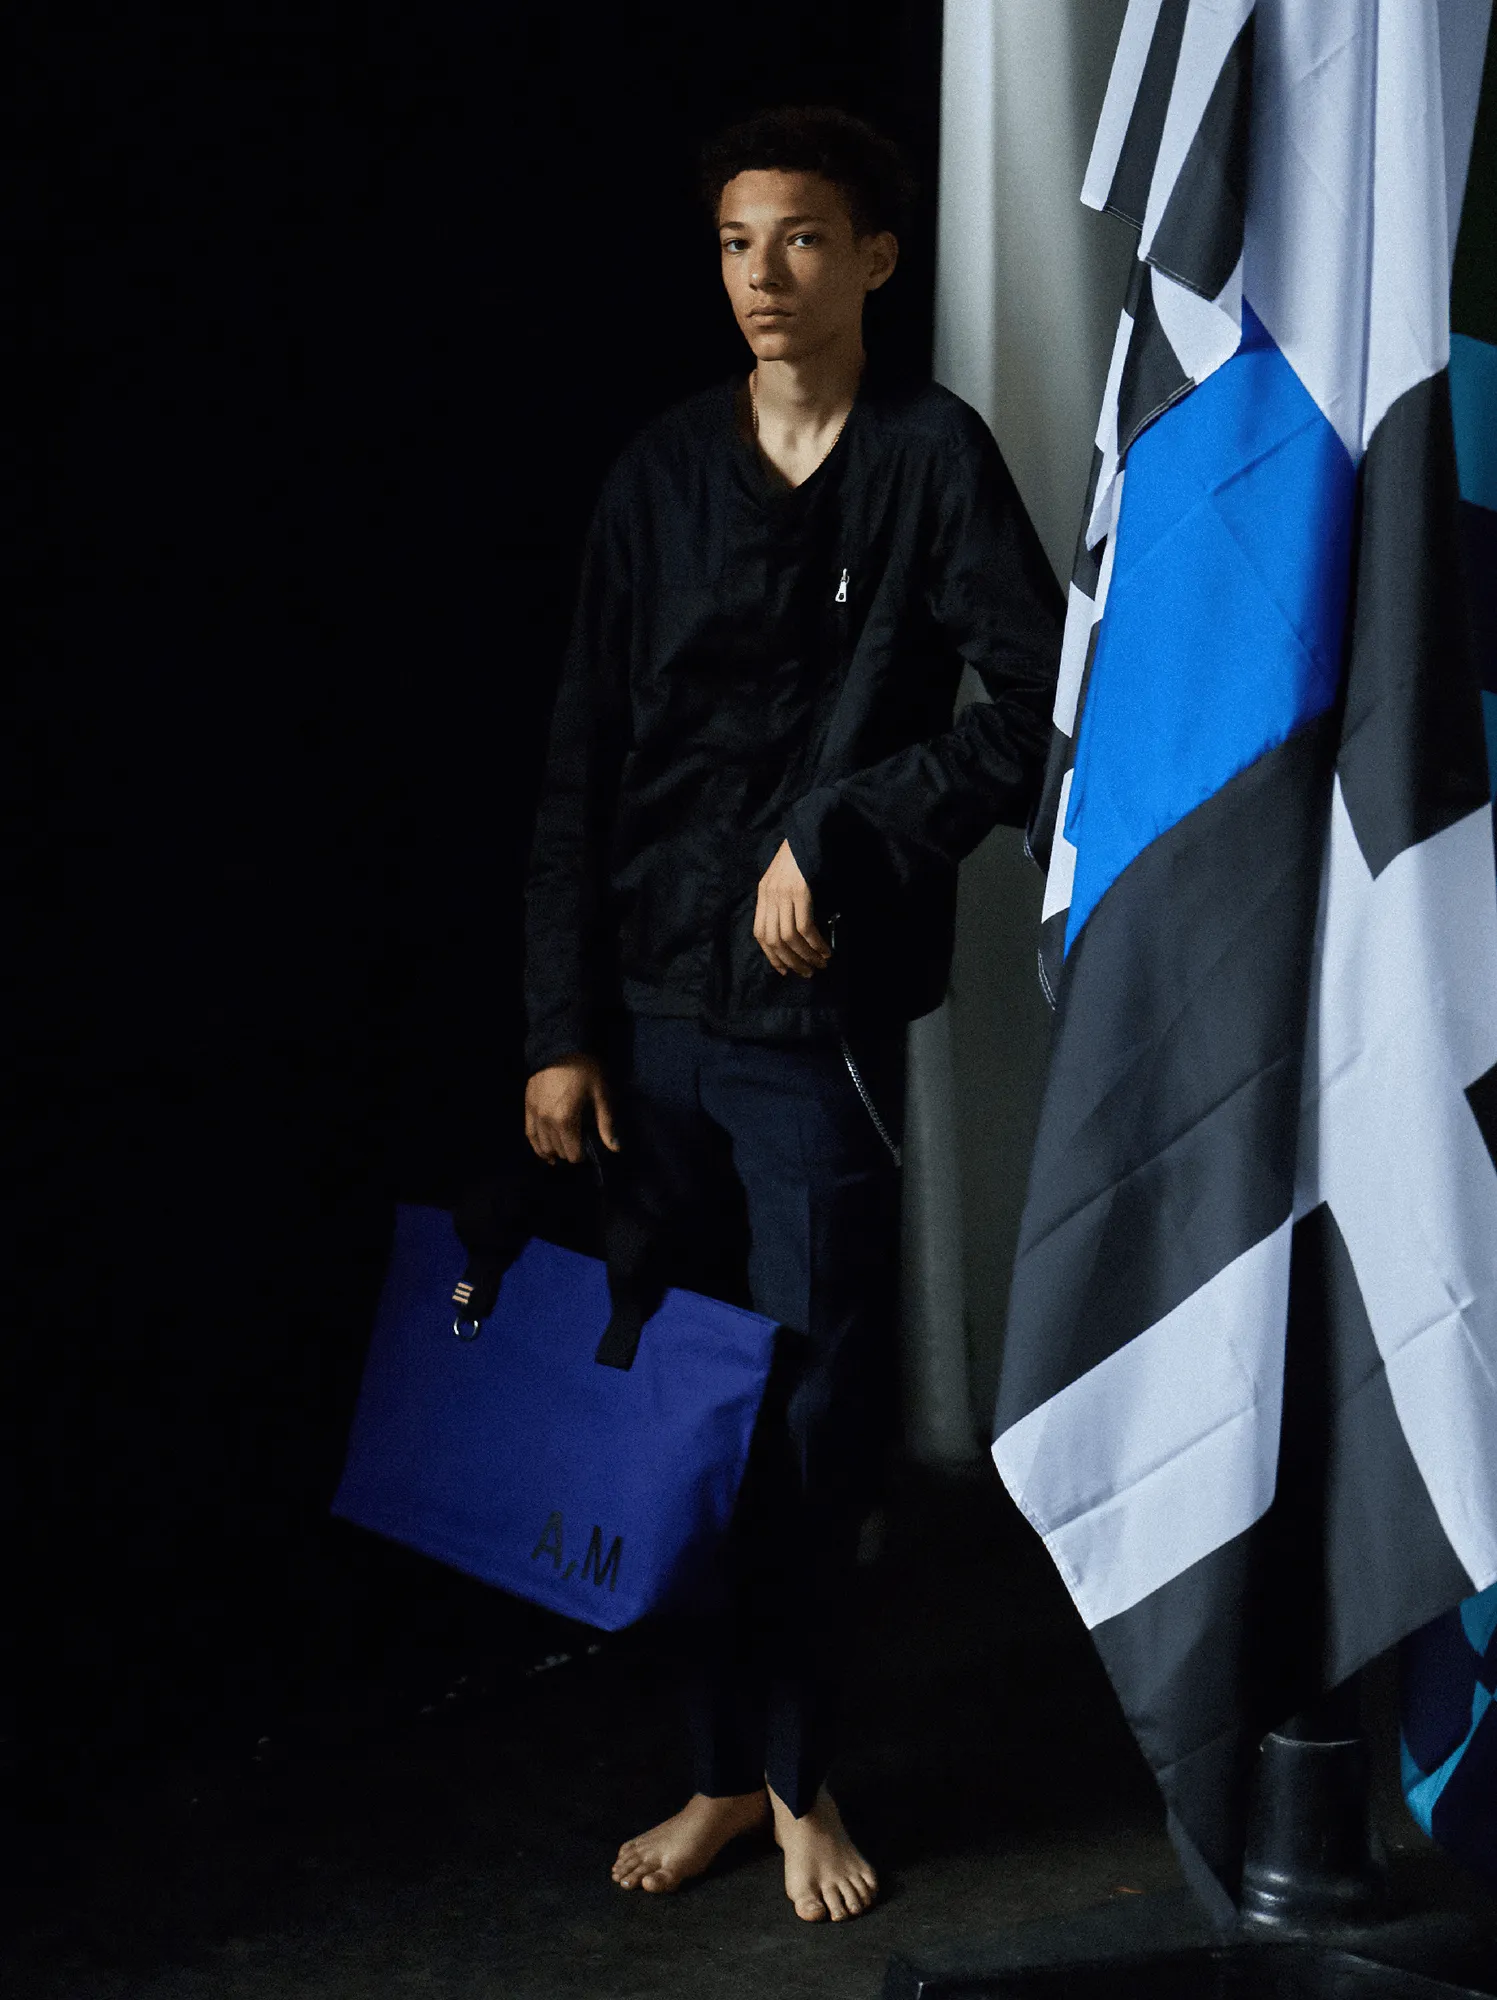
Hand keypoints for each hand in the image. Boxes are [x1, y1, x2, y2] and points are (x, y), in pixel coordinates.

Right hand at [524, 1056, 619, 1165]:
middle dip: (571, 1152)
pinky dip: (537, 1147)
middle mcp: (547, 1122)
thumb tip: (615, 1148)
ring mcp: (535, 1116)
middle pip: (559, 1152)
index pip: (574, 1154)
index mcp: (566, 1120)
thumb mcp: (601, 1094)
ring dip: (555, 1151)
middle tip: (581, 1143)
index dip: (584, 1155)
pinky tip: (546, 1153)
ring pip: (543, 1147)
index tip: (591, 1146)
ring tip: (566, 1148)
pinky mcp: (528, 1108)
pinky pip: (530, 1135)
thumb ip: (606, 1123)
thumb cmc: (585, 1069)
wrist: (559, 1047)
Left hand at [754, 839, 830, 978]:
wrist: (809, 831)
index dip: (771, 956)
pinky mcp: (800, 891)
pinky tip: (825, 950)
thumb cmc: (800, 857)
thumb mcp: (783, 879)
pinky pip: (805, 926)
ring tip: (820, 964)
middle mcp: (769, 895)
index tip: (785, 970)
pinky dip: (815, 943)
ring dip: (806, 955)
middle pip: (774, 939)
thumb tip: (793, 935)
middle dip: (791, 961)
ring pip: (790, 937)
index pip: (760, 933)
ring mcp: (784, 893)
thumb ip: (782, 902)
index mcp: (763, 893)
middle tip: (807, 972)